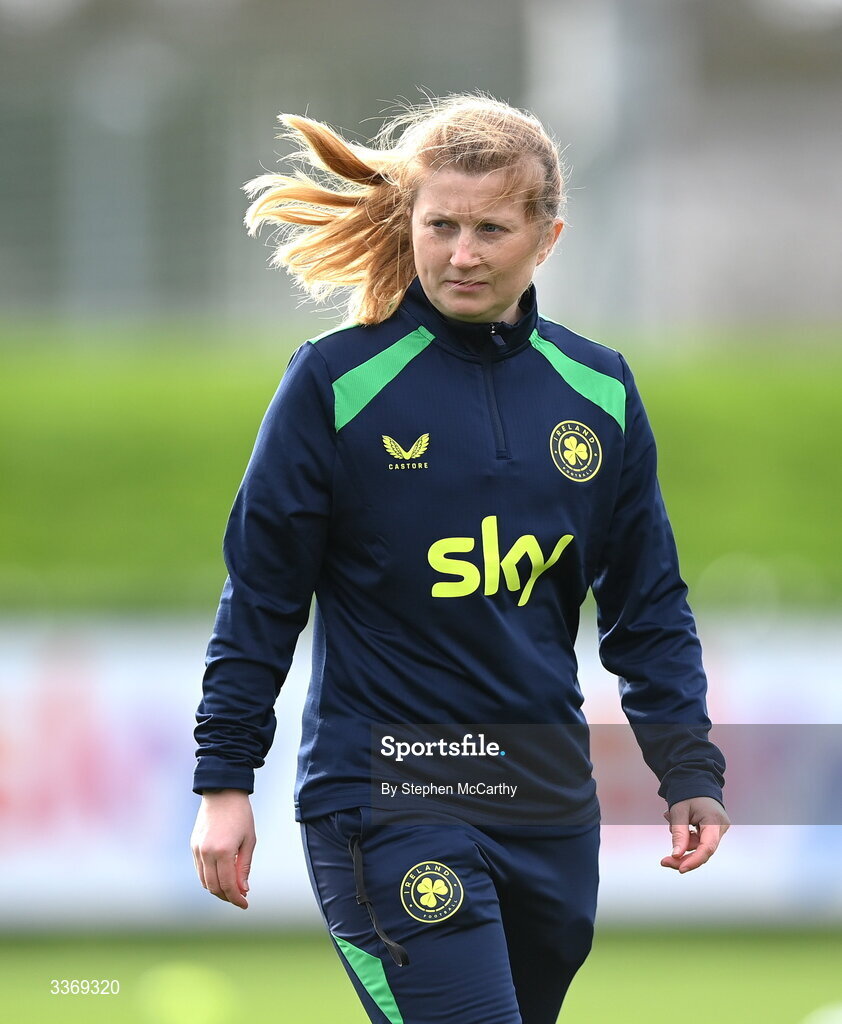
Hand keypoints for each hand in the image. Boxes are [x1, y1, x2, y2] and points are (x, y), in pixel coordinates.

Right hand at [190, 789, 255, 908]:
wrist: (223, 792)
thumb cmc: (241, 815)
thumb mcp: (249, 840)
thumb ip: (244, 867)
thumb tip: (243, 890)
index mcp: (223, 851)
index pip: (227, 885)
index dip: (236, 899)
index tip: (245, 904)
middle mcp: (207, 853)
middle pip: (213, 887)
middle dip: (227, 896)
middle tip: (240, 898)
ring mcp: (197, 849)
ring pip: (204, 881)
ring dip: (217, 889)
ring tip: (231, 889)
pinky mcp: (193, 845)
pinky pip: (199, 870)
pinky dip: (209, 878)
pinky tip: (221, 876)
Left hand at [660, 796, 729, 872]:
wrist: (695, 780)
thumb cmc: (687, 793)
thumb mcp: (678, 812)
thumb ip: (679, 834)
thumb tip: (676, 856)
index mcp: (714, 820)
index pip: (707, 847)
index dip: (694, 860)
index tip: (680, 869)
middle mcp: (720, 827)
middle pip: (703, 851)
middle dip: (683, 856)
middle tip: (664, 861)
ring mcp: (718, 829)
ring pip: (699, 847)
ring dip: (682, 841)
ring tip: (669, 817)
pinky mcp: (713, 830)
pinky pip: (699, 841)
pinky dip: (686, 837)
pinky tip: (678, 822)